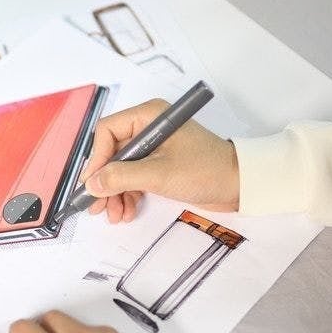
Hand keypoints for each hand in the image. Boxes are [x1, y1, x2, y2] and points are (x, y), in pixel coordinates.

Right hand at [81, 98, 239, 222]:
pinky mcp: (158, 165)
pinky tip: (126, 212)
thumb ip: (122, 177)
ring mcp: (153, 148)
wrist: (239, 185)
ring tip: (114, 216)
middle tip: (96, 207)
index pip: (107, 131)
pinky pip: (133, 178)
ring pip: (120, 169)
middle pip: (111, 153)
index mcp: (148, 116)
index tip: (92, 184)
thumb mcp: (159, 174)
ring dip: (114, 193)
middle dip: (104, 182)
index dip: (97, 159)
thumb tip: (92, 184)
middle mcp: (147, 128)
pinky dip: (127, 195)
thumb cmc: (206, 170)